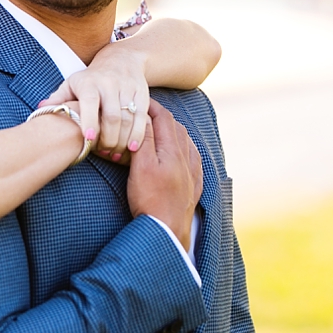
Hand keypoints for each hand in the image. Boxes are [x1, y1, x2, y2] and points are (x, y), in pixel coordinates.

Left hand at [42, 47, 149, 162]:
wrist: (121, 60)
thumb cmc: (91, 78)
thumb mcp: (72, 83)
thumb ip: (58, 98)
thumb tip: (40, 108)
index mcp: (89, 83)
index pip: (90, 102)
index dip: (89, 121)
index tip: (88, 139)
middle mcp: (110, 84)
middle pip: (112, 115)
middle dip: (108, 138)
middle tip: (103, 153)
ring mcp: (127, 89)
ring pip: (128, 118)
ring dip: (122, 140)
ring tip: (114, 154)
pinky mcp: (142, 94)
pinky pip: (142, 117)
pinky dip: (138, 134)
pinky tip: (131, 147)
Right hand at [127, 101, 202, 250]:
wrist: (167, 231)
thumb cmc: (150, 199)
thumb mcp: (141, 166)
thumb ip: (144, 139)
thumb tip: (145, 117)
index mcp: (173, 150)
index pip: (164, 118)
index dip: (151, 106)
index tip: (138, 101)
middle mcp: (186, 158)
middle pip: (176, 127)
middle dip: (161, 116)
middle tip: (145, 113)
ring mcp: (192, 173)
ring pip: (186, 142)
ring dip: (173, 131)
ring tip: (160, 129)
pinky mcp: (193, 187)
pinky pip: (193, 159)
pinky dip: (185, 149)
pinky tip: (182, 154)